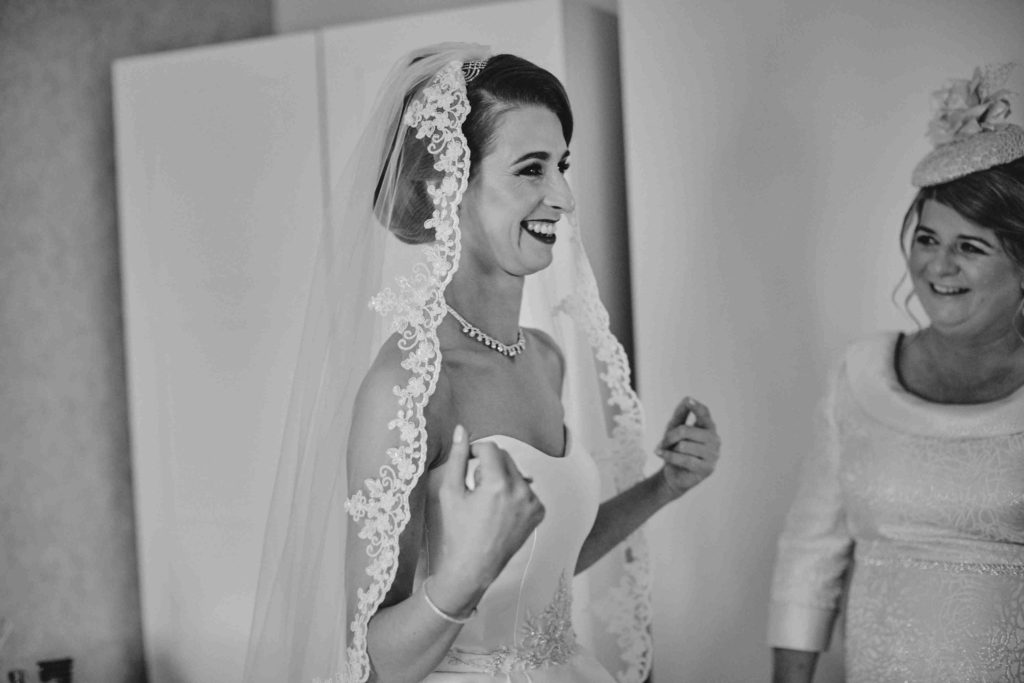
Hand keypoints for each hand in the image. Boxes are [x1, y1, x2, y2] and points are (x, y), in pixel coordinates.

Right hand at [433, 425, 544, 594]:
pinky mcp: (539, 512)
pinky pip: (526, 489)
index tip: (468, 464)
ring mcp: (533, 502)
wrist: (473, 567)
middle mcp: (521, 491)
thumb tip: (461, 430)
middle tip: (475, 489)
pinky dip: (514, 493)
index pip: (490, 448)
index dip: (476, 451)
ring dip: (502, 478)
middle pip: (505, 457)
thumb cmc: (457, 530)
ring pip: (516, 472)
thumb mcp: (451, 492)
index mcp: (498, 484)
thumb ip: (458, 457)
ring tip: (488, 502)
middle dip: (489, 465)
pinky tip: (501, 511)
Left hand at [655, 396, 719, 497]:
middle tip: (664, 442)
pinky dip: (669, 456)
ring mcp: (713, 454)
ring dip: (670, 449)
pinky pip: (684, 459)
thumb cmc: (676, 449)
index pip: (704, 414)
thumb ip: (680, 415)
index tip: (688, 400)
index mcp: (708, 427)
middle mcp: (715, 439)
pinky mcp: (707, 468)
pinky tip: (660, 454)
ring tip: (669, 452)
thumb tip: (687, 398)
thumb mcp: (674, 430)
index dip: (696, 407)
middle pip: (685, 431)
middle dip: (670, 436)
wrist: (675, 474)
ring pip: (683, 446)